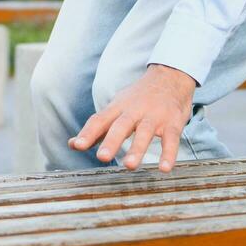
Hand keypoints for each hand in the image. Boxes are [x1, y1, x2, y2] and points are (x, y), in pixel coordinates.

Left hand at [69, 64, 196, 171]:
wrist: (170, 77)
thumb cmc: (139, 98)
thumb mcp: (117, 107)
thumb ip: (98, 128)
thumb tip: (73, 144)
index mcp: (118, 107)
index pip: (100, 119)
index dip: (88, 132)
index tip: (76, 145)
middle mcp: (135, 110)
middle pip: (121, 125)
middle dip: (111, 141)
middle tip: (102, 157)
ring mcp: (155, 116)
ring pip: (145, 132)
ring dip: (137, 149)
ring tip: (129, 165)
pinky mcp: (173, 123)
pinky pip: (171, 139)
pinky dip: (168, 154)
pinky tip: (164, 168)